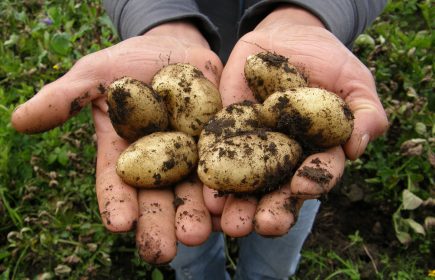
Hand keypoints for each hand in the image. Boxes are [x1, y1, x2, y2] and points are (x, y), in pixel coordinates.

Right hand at [11, 21, 222, 263]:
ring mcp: (192, 157)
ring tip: (200, 236)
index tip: (118, 224)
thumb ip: (64, 98)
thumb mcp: (94, 75)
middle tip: (163, 251)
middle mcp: (159, 164)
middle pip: (158, 198)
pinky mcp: (222, 144)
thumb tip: (19, 121)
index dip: (116, 203)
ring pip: (195, 192)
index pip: (117, 184)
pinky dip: (230, 189)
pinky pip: (228, 168)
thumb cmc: (129, 63)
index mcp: (125, 155)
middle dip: (160, 224)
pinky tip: (231, 208)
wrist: (174, 49)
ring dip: (198, 216)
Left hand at [204, 6, 388, 236]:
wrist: (287, 36)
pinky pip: (216, 155)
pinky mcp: (226, 133)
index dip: (313, 181)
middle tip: (262, 225)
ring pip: (246, 184)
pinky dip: (211, 174)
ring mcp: (253, 148)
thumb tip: (358, 147)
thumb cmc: (328, 60)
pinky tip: (204, 193)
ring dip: (238, 205)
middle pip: (279, 191)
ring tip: (229, 223)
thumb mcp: (354, 81)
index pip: (318, 174)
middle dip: (272, 210)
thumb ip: (366, 113)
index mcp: (317, 153)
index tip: (302, 185)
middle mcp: (284, 159)